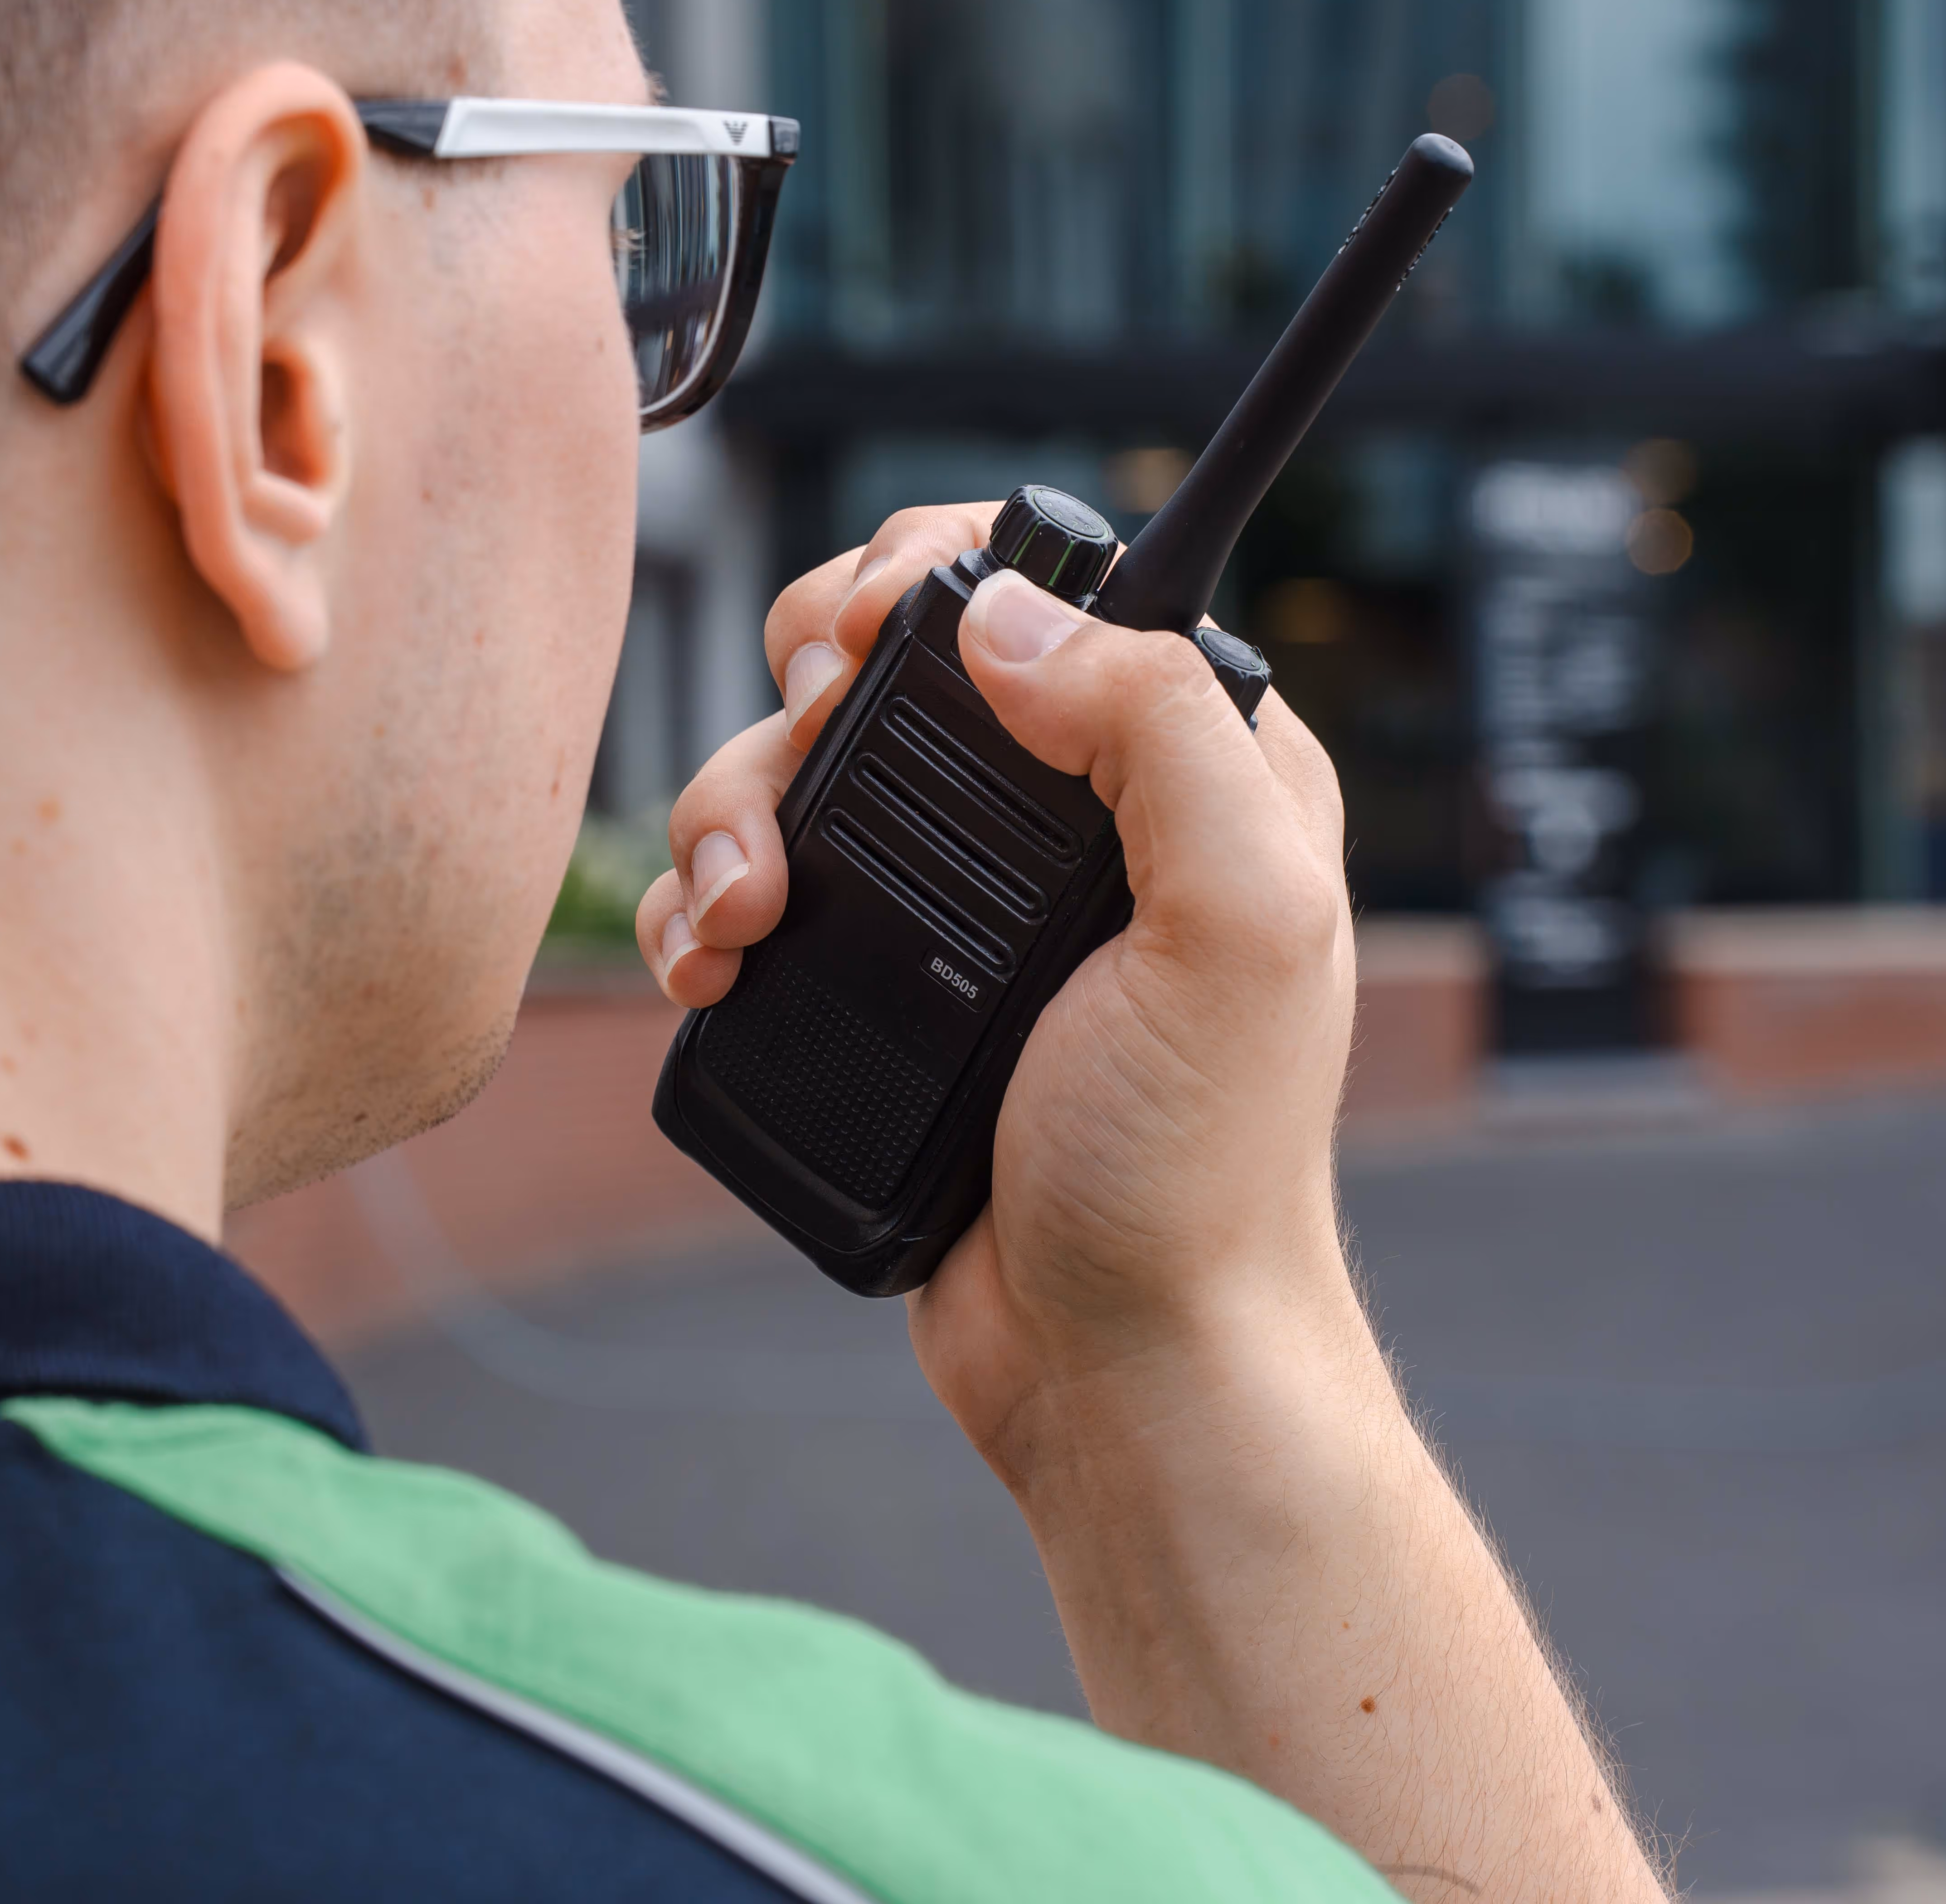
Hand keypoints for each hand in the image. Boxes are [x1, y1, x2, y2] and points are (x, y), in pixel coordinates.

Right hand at [635, 507, 1664, 1901]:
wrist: (1116, 1365)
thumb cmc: (1196, 1169)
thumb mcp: (1240, 922)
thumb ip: (1157, 730)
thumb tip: (1006, 617)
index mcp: (1191, 771)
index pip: (1050, 592)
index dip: (931, 580)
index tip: (859, 641)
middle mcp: (1076, 821)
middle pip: (887, 669)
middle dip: (804, 705)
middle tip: (795, 787)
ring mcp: (965, 908)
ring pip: (801, 776)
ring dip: (731, 816)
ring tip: (736, 914)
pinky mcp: (880, 988)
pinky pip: (761, 892)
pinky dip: (705, 908)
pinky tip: (709, 963)